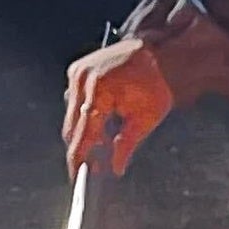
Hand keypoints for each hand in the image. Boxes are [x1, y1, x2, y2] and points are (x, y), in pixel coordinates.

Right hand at [65, 39, 176, 173]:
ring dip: (85, 131)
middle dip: (84, 147)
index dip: (79, 157)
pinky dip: (85, 115)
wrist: (156, 53)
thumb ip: (127, 145)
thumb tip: (115, 168)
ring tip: (106, 140)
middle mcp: (83, 81)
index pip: (84, 133)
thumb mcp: (146, 118)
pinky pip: (73, 102)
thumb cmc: (155, 83)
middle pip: (73, 127)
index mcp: (100, 91)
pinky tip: (102, 120)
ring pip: (72, 116)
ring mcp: (77, 74)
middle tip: (97, 164)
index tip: (77, 175)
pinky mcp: (76, 71)